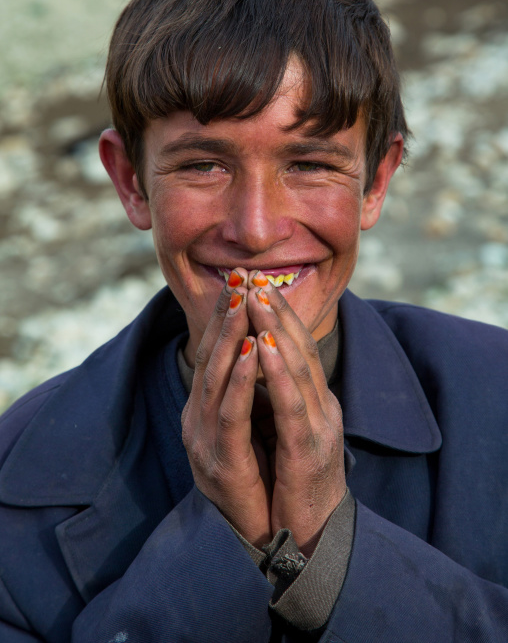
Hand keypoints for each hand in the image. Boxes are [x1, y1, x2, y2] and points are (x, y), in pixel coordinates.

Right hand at [181, 269, 272, 547]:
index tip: (240, 281)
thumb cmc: (263, 474)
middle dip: (226, 316)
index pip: (214, 354)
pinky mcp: (220, 460)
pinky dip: (240, 378)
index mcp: (207, 409)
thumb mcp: (253, 425)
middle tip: (238, 277)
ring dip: (230, 337)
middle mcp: (198, 419)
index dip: (225, 317)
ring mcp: (204, 440)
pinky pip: (230, 411)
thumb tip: (259, 349)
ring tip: (243, 301)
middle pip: (210, 358)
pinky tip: (251, 350)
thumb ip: (248, 392)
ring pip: (215, 377)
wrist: (267, 533)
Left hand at [246, 271, 345, 555]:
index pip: (297, 348)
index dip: (279, 315)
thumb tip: (256, 364)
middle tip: (255, 277)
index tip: (257, 284)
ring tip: (259, 298)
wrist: (312, 535)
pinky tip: (264, 346)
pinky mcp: (310, 450)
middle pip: (299, 348)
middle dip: (277, 311)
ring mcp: (320, 426)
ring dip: (277, 329)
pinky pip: (292, 404)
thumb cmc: (293, 482)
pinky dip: (278, 372)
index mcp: (314, 401)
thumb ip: (277, 398)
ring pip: (298, 368)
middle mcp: (322, 406)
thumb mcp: (284, 432)